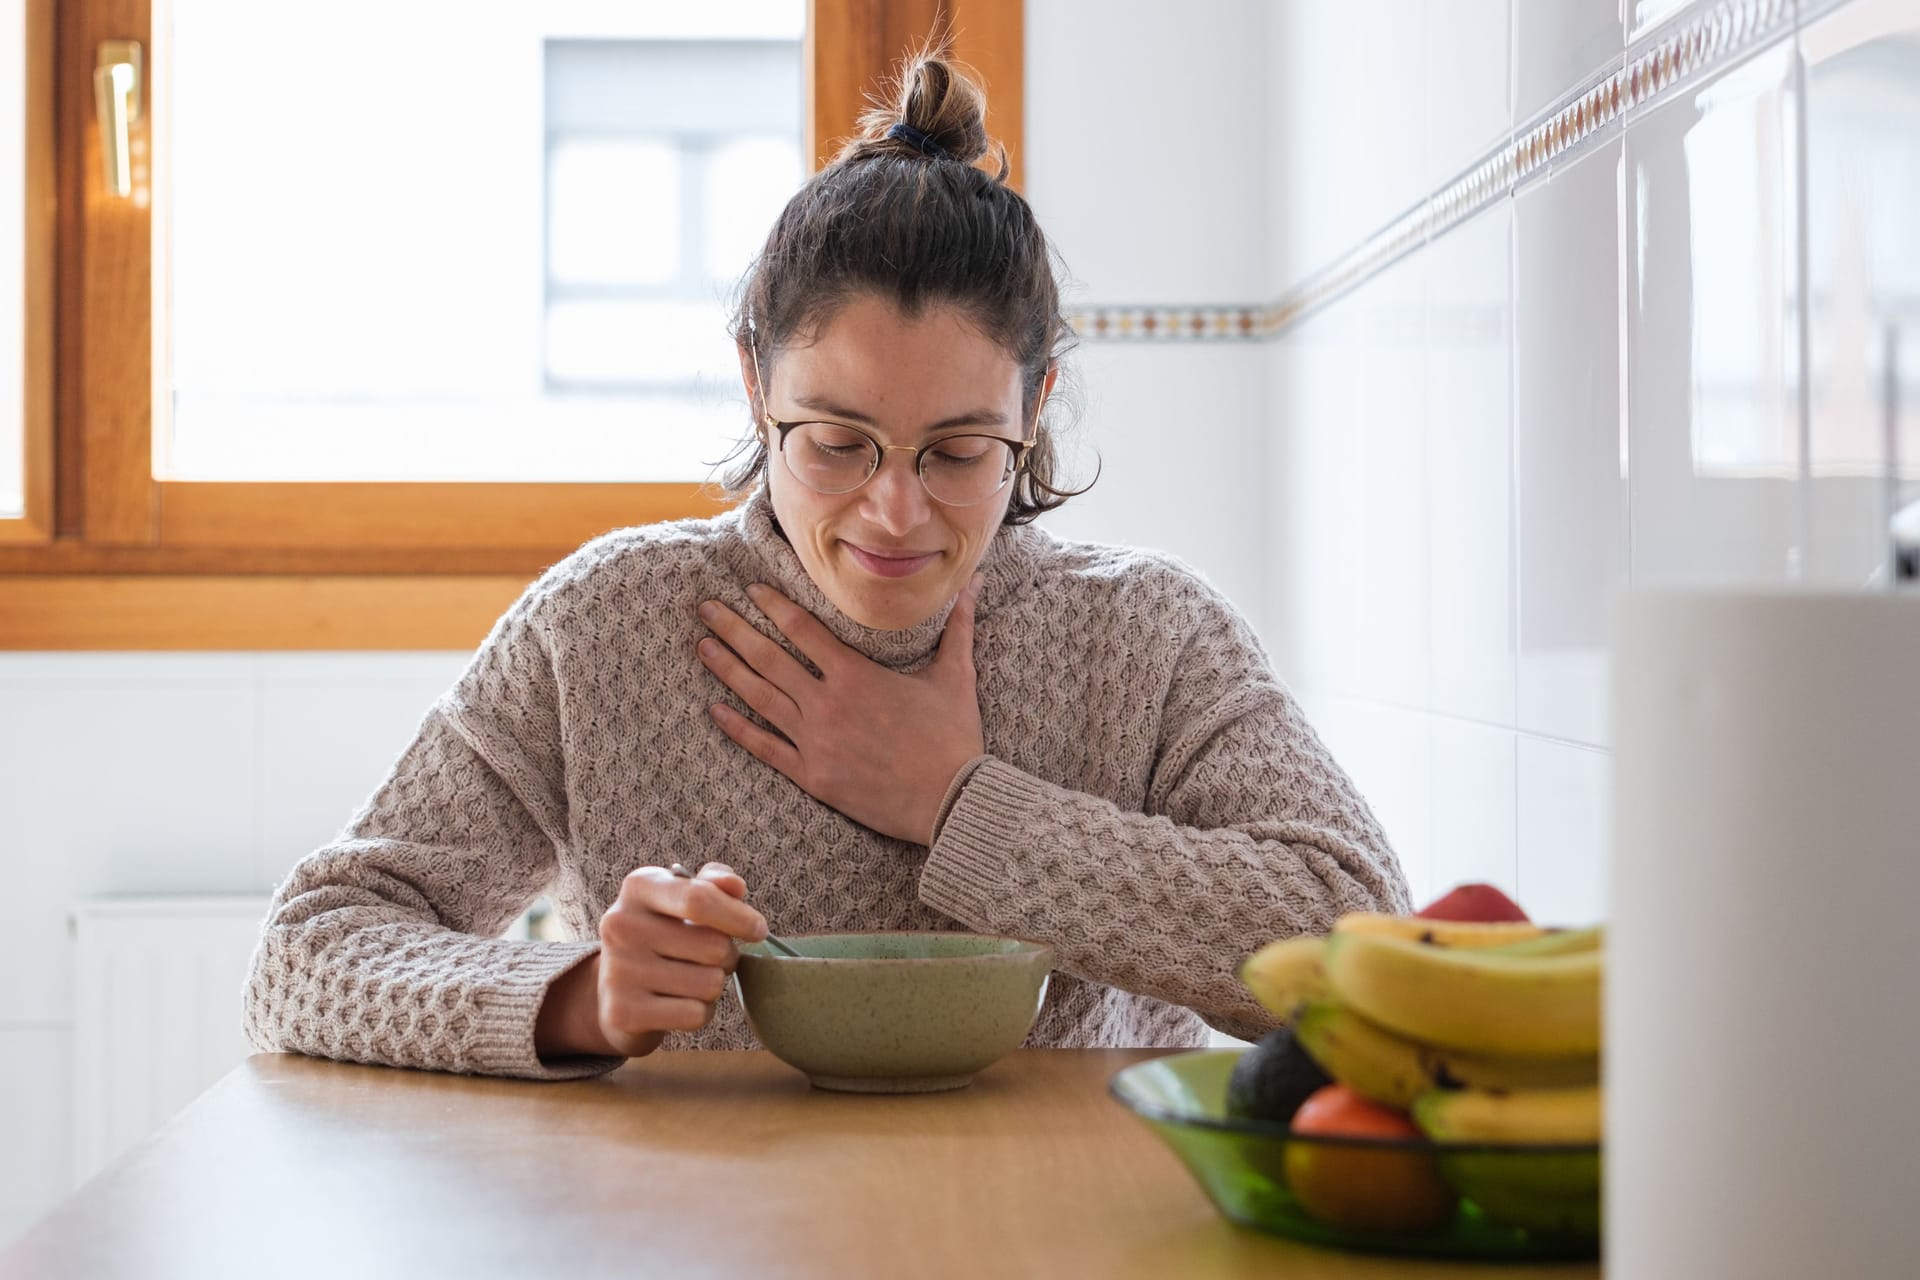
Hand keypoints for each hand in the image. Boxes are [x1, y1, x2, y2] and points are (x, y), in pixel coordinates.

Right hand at [536, 862, 768, 1059]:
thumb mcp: (683, 898)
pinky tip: (679, 1003)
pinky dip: (699, 1013)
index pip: (699, 899)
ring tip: (691, 979)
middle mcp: (621, 925)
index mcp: (639, 887)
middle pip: (715, 947)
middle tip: (710, 958)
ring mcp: (618, 969)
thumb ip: (714, 885)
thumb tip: (735, 886)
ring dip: (713, 986)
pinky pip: (694, 1015)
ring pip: (710, 984)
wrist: (614, 989)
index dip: (739, 917)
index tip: (758, 930)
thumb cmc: (664, 934)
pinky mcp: (622, 1012)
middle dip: (728, 956)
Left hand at [696, 577, 986, 845]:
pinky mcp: (812, 775)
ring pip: (760, 697)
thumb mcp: (956, 676)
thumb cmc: (954, 737)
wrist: (951, 800)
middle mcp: (827, 703)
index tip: (749, 589)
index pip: (802, 629)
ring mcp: (815, 741)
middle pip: (768, 658)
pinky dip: (738, 727)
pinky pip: (765, 747)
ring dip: (727, 669)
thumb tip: (976, 583)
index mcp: (856, 674)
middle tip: (706, 608)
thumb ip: (959, 626)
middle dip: (734, 628)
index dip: (773, 605)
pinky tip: (715, 708)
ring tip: (702, 646)